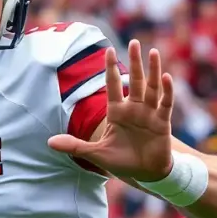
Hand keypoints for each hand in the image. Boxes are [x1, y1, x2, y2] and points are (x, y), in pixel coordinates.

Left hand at [48, 40, 173, 180]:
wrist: (145, 176)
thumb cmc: (122, 162)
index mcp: (117, 112)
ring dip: (153, 70)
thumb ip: (74, 145)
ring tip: (152, 52)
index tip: (108, 49)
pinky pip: (165, 104)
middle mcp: (134, 109)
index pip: (113, 85)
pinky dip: (167, 91)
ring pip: (151, 87)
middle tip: (135, 42)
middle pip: (135, 80)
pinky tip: (166, 77)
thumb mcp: (95, 153)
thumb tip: (49, 142)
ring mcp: (149, 114)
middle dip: (135, 62)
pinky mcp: (162, 123)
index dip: (111, 68)